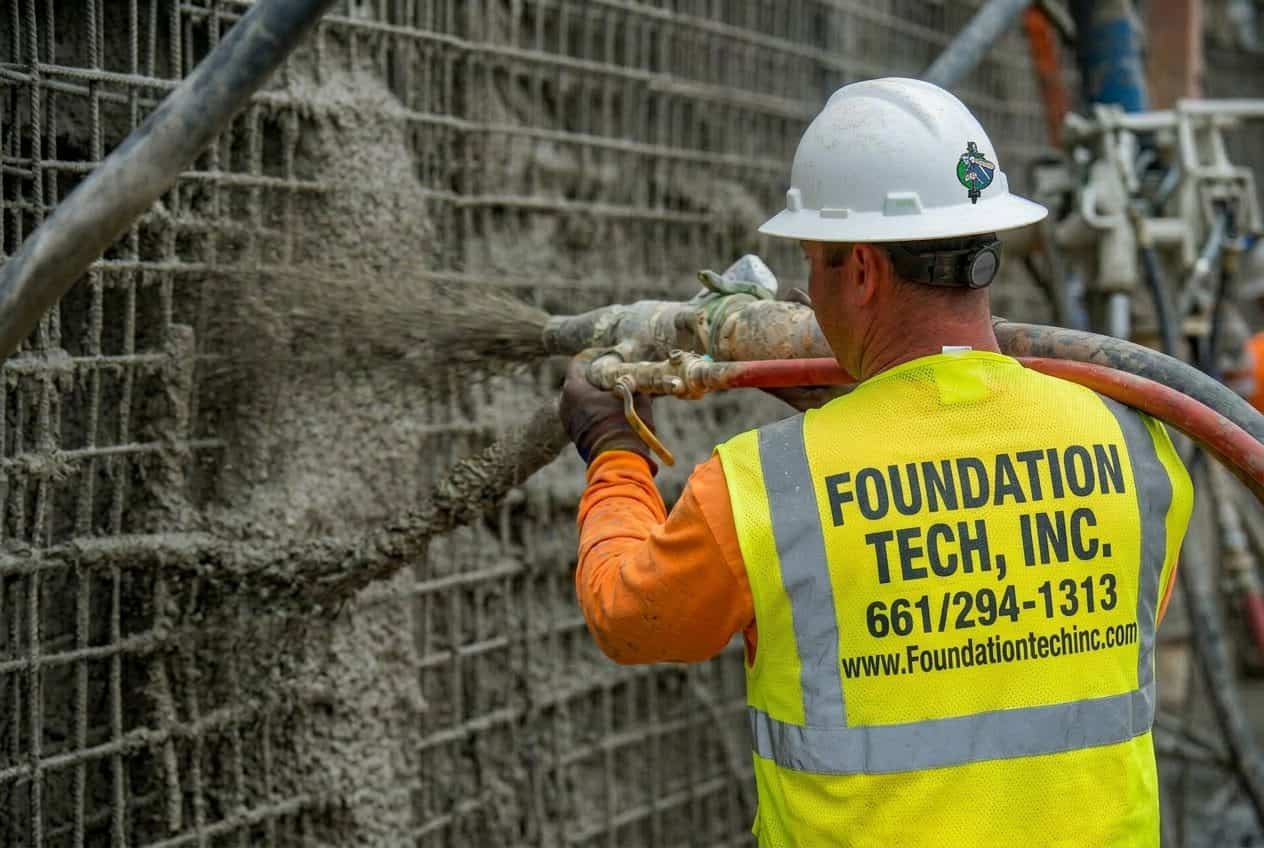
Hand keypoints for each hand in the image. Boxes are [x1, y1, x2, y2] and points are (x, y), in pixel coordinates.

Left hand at [559, 354, 656, 469]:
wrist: (620, 461)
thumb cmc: (625, 426)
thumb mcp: (635, 398)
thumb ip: (633, 383)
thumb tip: (636, 377)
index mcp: (574, 389)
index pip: (579, 363)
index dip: (594, 356)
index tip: (608, 355)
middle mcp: (565, 403)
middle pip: (580, 381)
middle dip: (597, 377)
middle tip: (615, 374)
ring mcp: (568, 421)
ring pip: (582, 400)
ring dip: (597, 395)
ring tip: (617, 393)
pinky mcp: (575, 435)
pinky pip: (584, 414)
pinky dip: (596, 410)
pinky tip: (613, 411)